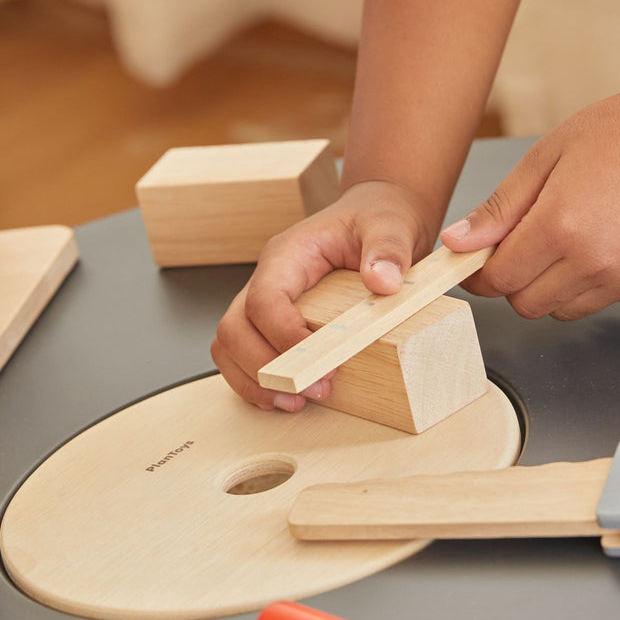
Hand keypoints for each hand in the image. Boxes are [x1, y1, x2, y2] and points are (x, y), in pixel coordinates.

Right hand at [211, 180, 436, 409]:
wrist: (376, 216)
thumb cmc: (375, 219)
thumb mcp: (390, 226)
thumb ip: (388, 250)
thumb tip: (382, 281)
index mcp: (288, 254)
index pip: (264, 299)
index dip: (284, 336)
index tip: (322, 363)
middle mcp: (268, 278)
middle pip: (235, 328)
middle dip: (264, 368)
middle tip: (311, 390)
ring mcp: (265, 301)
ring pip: (230, 345)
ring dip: (253, 381)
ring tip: (293, 402)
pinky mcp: (273, 322)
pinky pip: (244, 355)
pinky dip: (257, 382)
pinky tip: (288, 397)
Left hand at [441, 78, 619, 319]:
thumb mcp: (545, 157)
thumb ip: (499, 209)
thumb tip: (456, 243)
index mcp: (560, 226)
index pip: (498, 280)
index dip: (479, 273)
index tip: (476, 260)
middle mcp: (594, 261)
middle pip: (526, 305)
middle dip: (513, 281)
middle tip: (522, 242)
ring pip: (562, 310)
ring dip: (549, 286)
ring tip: (567, 237)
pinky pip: (600, 300)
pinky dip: (588, 282)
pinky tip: (603, 240)